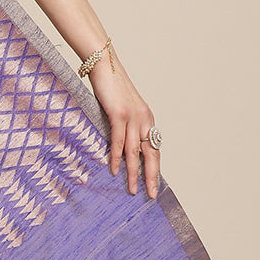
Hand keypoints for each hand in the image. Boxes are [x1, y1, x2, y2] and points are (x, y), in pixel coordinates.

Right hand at [86, 51, 159, 199]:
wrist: (104, 64)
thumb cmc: (109, 85)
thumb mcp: (120, 107)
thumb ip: (122, 124)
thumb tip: (117, 143)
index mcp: (146, 118)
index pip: (154, 148)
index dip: (154, 167)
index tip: (153, 184)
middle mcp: (144, 119)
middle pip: (151, 154)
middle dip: (151, 176)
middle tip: (150, 194)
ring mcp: (133, 117)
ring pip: (135, 151)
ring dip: (134, 172)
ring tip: (133, 189)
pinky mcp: (119, 114)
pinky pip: (119, 141)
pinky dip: (116, 156)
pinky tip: (114, 169)